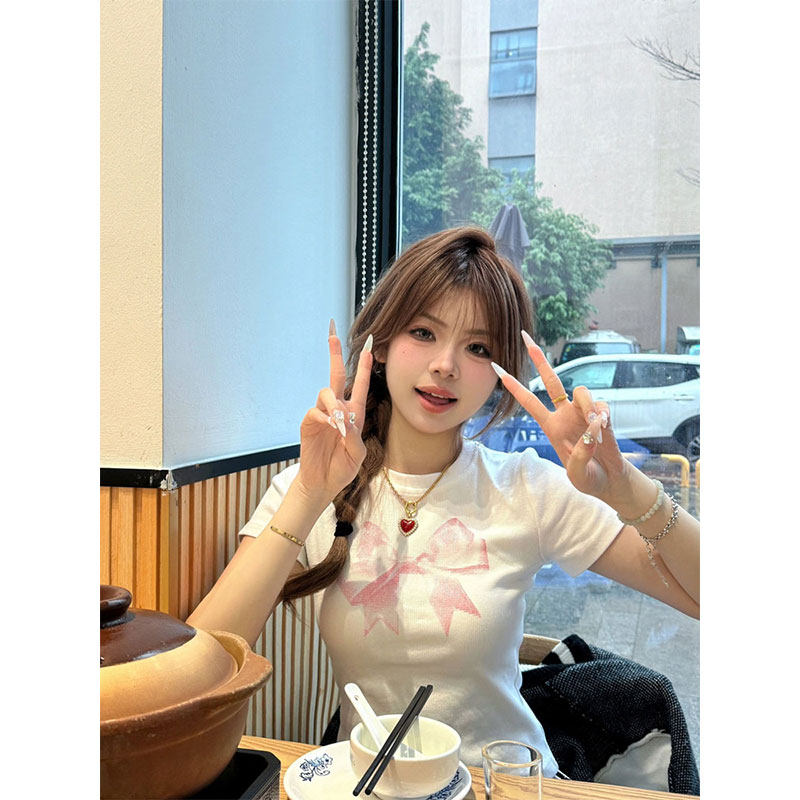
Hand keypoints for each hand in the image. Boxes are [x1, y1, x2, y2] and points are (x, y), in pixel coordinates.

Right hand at [295, 322, 372, 504]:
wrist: (323, 482)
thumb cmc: (342, 467)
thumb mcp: (357, 453)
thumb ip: (354, 434)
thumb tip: (342, 417)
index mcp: (354, 413)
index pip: (359, 384)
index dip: (363, 365)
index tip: (369, 346)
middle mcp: (337, 409)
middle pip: (336, 375)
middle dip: (335, 354)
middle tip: (333, 333)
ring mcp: (322, 415)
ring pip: (326, 392)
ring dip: (335, 403)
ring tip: (340, 422)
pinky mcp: (308, 424)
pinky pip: (315, 411)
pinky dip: (324, 417)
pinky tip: (331, 428)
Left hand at [494, 333, 629, 505]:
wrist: (610, 482)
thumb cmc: (589, 479)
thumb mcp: (577, 475)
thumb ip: (579, 455)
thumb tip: (591, 429)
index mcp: (550, 427)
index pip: (528, 401)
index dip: (513, 385)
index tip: (496, 367)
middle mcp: (564, 414)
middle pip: (550, 380)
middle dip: (538, 358)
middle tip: (525, 336)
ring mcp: (583, 412)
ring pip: (582, 391)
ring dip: (588, 406)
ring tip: (595, 427)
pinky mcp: (602, 415)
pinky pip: (601, 406)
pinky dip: (603, 416)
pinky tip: (604, 430)